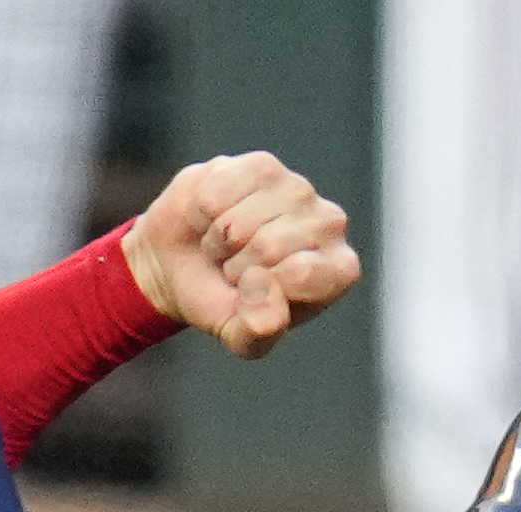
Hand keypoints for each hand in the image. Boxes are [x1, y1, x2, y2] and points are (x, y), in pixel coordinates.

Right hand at [122, 152, 359, 360]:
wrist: (183, 265)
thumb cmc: (223, 301)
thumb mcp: (240, 337)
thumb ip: (258, 331)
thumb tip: (261, 286)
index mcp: (336, 272)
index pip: (301, 274)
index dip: (260, 291)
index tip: (254, 293)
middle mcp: (329, 225)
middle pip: (267, 246)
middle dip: (235, 266)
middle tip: (235, 269)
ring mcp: (297, 189)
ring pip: (237, 222)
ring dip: (218, 242)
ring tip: (226, 246)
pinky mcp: (261, 166)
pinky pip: (215, 196)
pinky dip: (201, 215)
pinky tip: (214, 218)